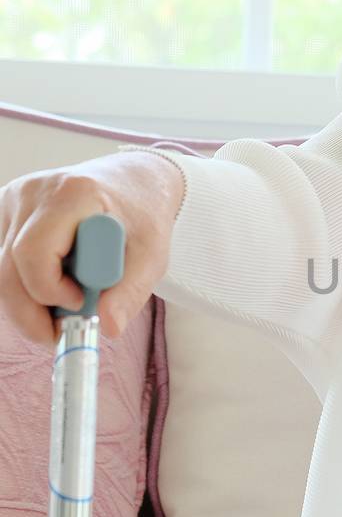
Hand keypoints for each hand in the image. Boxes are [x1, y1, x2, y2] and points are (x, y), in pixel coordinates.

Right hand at [0, 152, 182, 347]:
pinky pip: (2, 261)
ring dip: (26, 302)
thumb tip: (108, 328)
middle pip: (8, 268)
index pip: (34, 254)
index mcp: (71, 193)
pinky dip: (23, 285)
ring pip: (1, 269)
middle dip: (29, 313)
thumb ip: (131, 291)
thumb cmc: (143, 216)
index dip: (51, 290)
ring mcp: (14, 200)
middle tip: (59, 334)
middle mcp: (33, 191)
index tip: (81, 303)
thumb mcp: (152, 255)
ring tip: (63, 308)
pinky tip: (52, 287)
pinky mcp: (5, 212)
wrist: (132, 183)